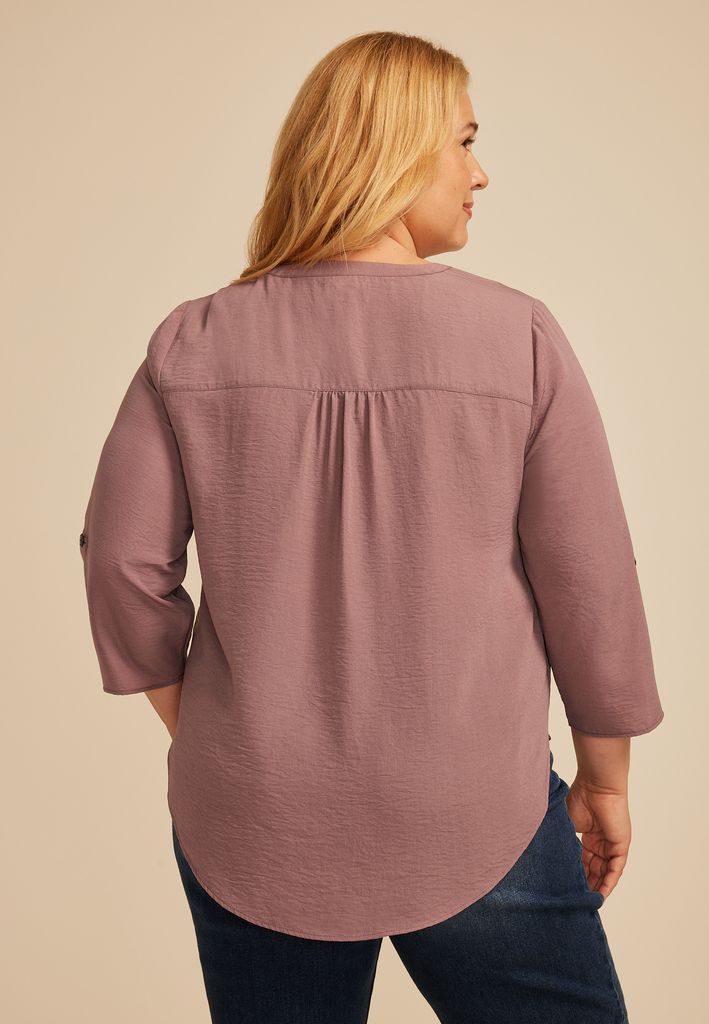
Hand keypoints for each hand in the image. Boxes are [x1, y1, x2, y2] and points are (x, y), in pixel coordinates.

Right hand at [565, 777, 630, 901]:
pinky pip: (615, 870)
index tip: (567, 888)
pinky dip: (608, 883)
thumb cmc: (579, 796)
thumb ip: (562, 839)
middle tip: (575, 899)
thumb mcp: (566, 823)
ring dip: (596, 887)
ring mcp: (613, 845)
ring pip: (604, 872)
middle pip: (594, 869)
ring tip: (585, 902)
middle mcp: (602, 842)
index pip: (583, 860)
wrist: (596, 784)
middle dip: (585, 884)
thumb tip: (546, 854)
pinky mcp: (621, 846)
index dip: (576, 874)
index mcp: (589, 835)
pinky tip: (600, 895)